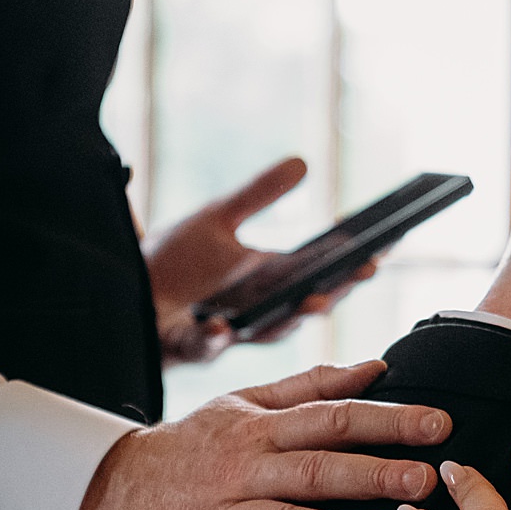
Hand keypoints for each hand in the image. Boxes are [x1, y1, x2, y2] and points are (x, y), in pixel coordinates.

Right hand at [67, 359, 450, 509]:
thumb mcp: (241, 405)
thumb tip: (376, 369)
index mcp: (259, 430)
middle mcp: (242, 471)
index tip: (440, 425)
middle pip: (313, 468)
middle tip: (424, 480)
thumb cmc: (187, 451)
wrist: (105, 494)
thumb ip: (310, 387)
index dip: (387, 421)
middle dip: (371, 474)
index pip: (332, 418)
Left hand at [144, 157, 377, 365]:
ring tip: (315, 299)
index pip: (321, 271)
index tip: (387, 242)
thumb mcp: (218, 217)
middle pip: (306, 304)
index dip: (353, 260)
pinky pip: (204, 348)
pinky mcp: (189, 346)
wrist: (123, 289)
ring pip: (266, 333)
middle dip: (339, 289)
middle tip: (367, 270)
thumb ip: (259, 194)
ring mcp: (225, 333)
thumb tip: (303, 161)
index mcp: (267, 281)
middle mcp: (254, 311)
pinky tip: (223, 329)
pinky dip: (214, 341)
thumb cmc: (172, 259)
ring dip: (292, 318)